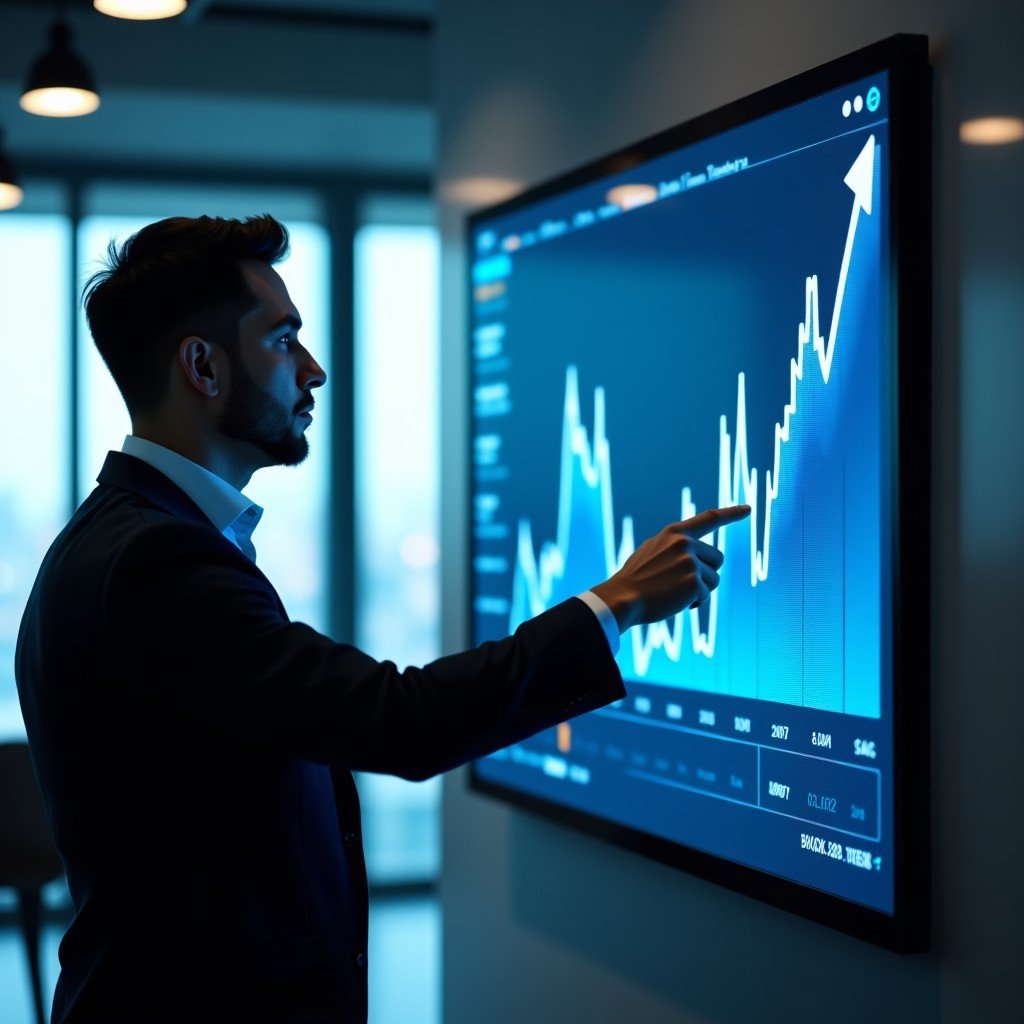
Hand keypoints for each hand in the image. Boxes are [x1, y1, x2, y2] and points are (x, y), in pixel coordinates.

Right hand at [591, 505, 750, 631]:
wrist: (623, 597)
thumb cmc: (635, 578)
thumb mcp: (651, 551)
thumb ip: (674, 547)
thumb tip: (697, 554)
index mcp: (674, 533)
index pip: (709, 519)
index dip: (730, 513)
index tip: (748, 509)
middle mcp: (685, 544)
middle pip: (717, 558)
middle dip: (706, 572)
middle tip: (682, 583)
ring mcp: (690, 562)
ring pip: (714, 579)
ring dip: (701, 589)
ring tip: (675, 592)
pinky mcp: (694, 582)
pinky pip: (706, 594)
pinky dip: (694, 602)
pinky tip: (675, 602)